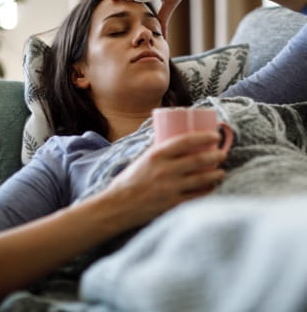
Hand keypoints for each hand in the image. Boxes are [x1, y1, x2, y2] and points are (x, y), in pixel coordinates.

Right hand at [107, 131, 225, 225]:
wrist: (118, 206)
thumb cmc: (129, 180)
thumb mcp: (143, 159)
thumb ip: (161, 152)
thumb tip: (180, 144)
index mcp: (156, 155)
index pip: (186, 141)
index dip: (204, 136)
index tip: (215, 135)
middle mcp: (165, 170)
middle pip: (198, 159)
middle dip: (216, 155)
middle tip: (222, 153)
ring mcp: (170, 188)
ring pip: (201, 179)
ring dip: (216, 174)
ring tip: (221, 171)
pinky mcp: (172, 204)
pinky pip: (197, 196)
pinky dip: (208, 191)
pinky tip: (212, 187)